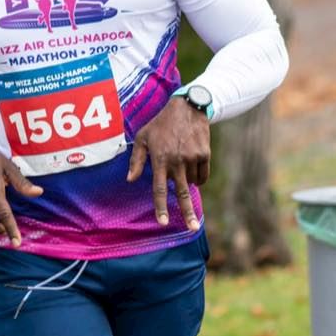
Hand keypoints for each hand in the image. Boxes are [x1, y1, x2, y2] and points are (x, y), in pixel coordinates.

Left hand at [125, 96, 209, 228]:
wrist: (187, 107)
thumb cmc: (160, 124)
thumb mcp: (143, 137)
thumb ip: (136, 160)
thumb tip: (130, 180)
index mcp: (159, 159)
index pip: (159, 189)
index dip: (161, 207)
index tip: (163, 223)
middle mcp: (176, 161)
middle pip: (182, 194)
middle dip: (187, 213)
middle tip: (193, 228)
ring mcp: (192, 158)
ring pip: (192, 183)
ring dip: (187, 181)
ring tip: (181, 162)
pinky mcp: (205, 154)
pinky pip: (203, 175)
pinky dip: (199, 176)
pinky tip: (193, 165)